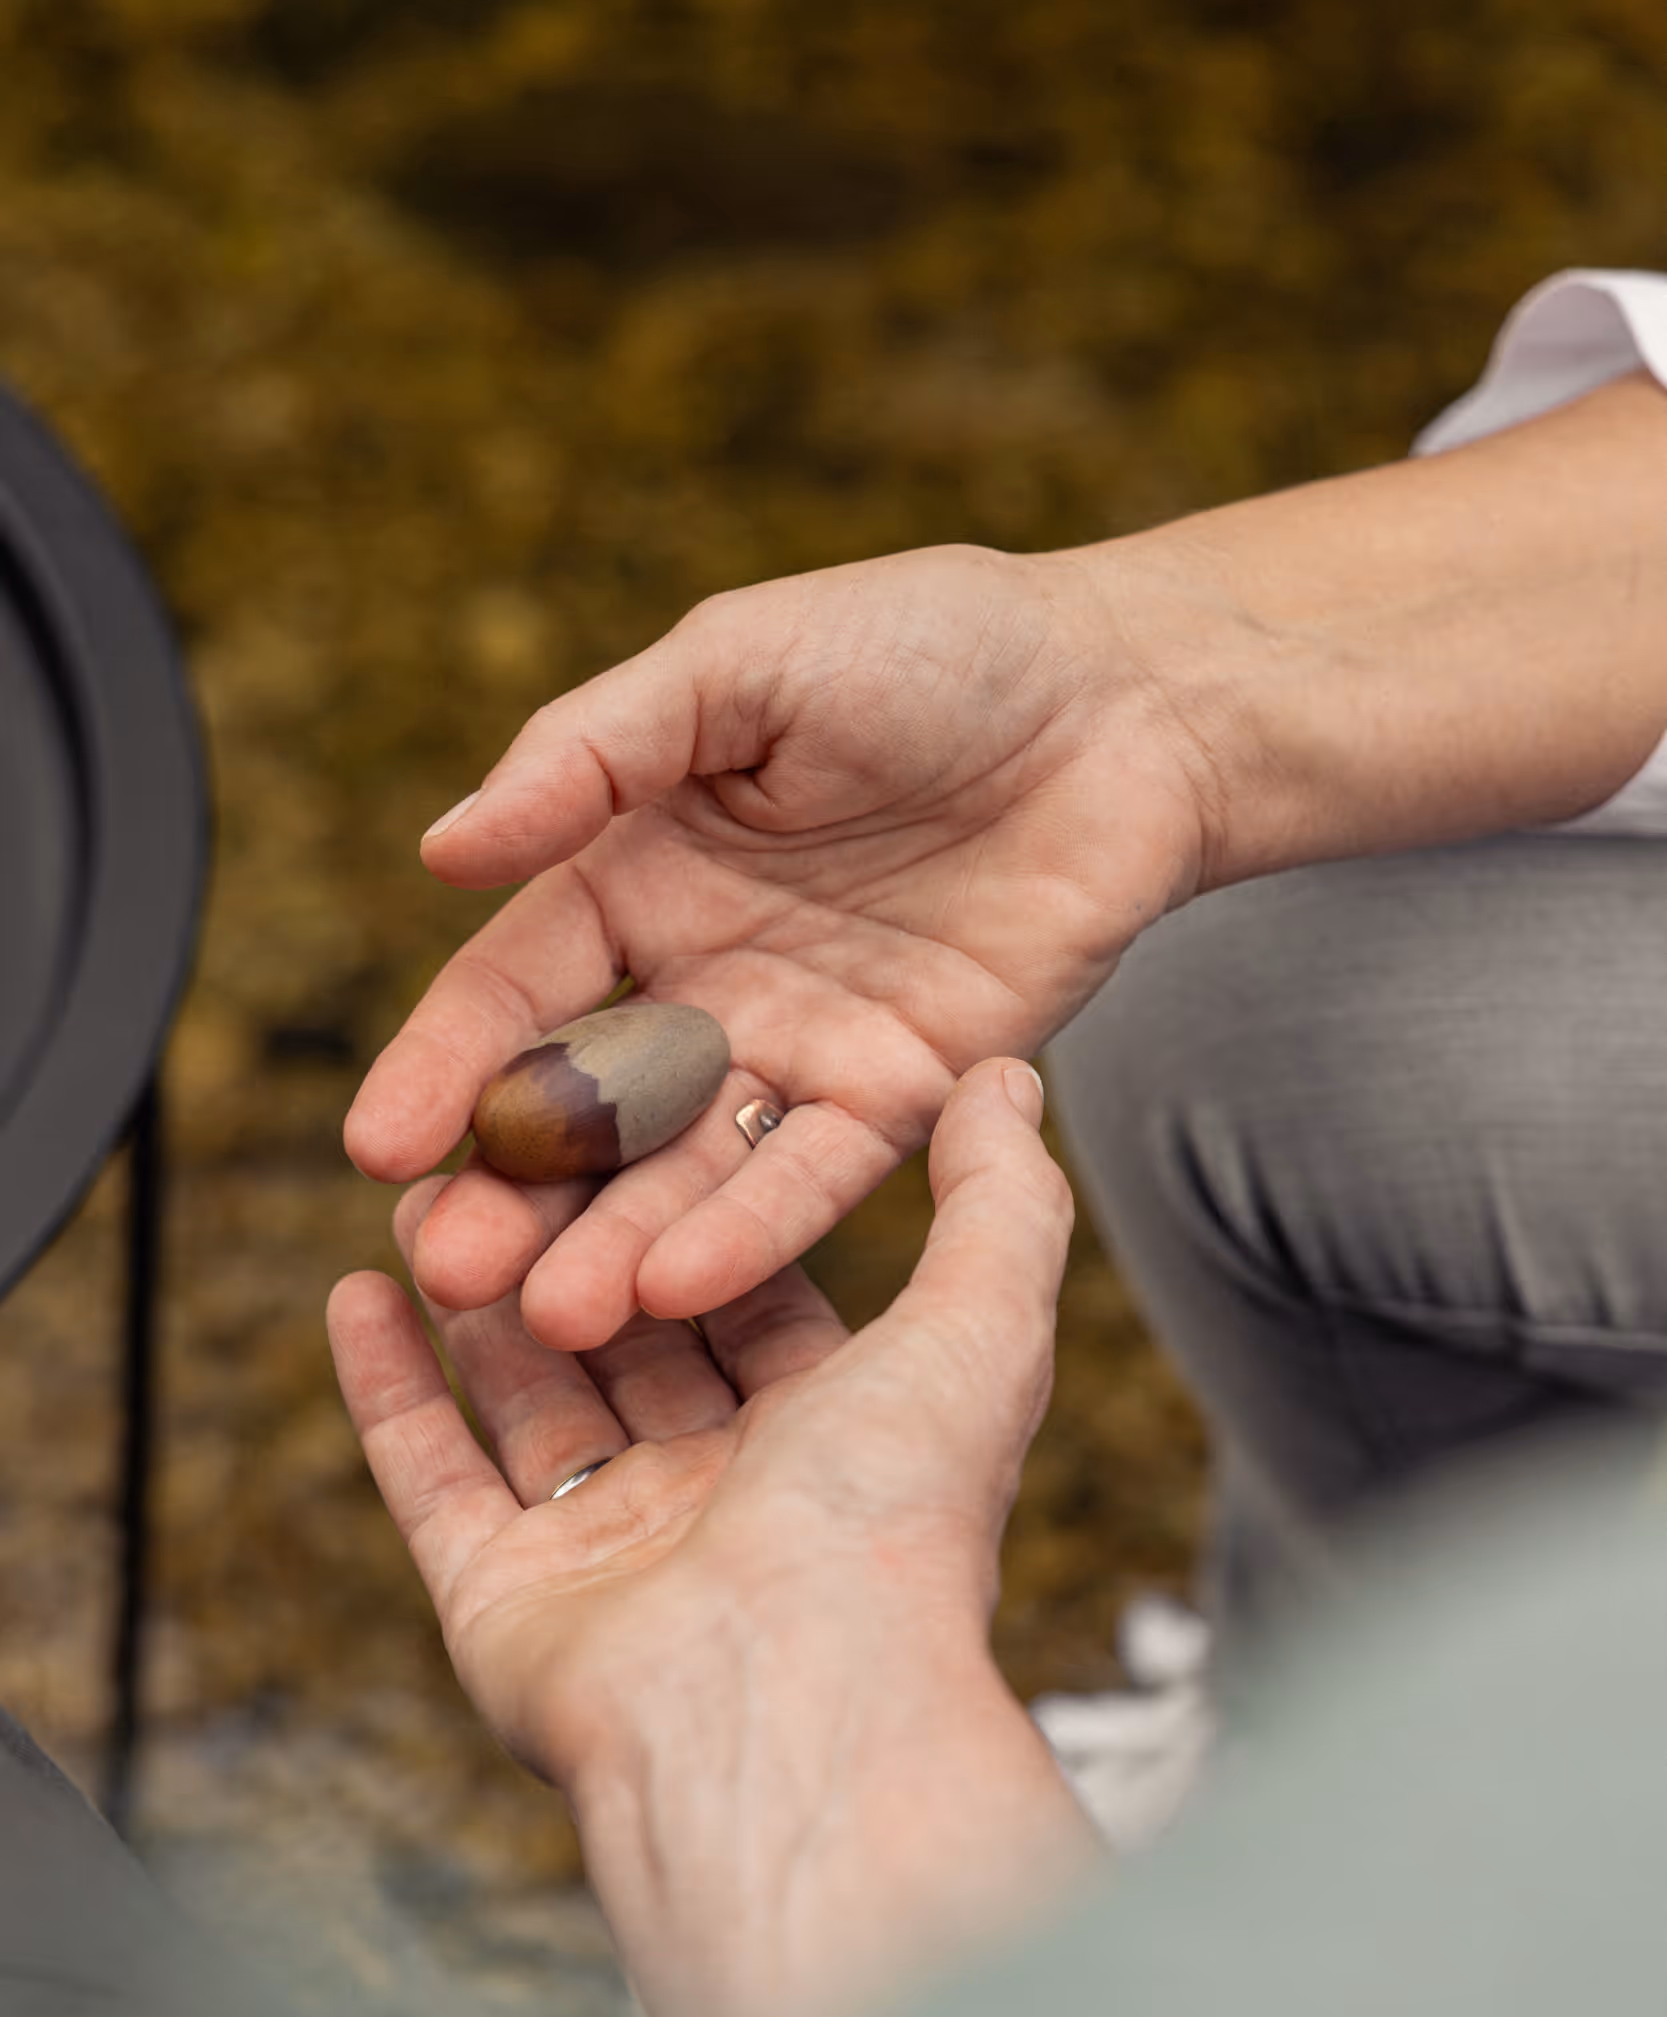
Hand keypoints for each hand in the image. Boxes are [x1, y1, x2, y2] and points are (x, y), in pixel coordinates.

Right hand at [328, 1061, 1097, 2016]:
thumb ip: (1001, 1205)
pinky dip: (391, 1388)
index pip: (753, 1302)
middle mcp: (723, 1502)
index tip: (646, 1109)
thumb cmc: (890, 1520)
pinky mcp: (506, 1603)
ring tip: (424, 1191)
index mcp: (833, 1446)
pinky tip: (355, 1293)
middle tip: (508, 1136)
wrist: (780, 1703)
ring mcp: (609, 1556)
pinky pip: (433, 1478)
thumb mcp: (980, 1328)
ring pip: (529, 1398)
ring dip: (477, 1297)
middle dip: (572, 1242)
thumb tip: (1012, 1080)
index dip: (697, 1206)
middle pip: (631, 1343)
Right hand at [344, 542, 1210, 1349]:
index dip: (449, 1067)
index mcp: (639, 873)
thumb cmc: (930, 645)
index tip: (378, 1147)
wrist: (1128, 699)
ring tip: (560, 1315)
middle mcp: (706, 978)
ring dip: (627, 1241)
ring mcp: (802, 1046)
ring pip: (695, 1165)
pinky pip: (821, 1172)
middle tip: (452, 1271)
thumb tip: (444, 848)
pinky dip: (759, 1226)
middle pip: (592, 1107)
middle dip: (520, 1193)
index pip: (519, 989)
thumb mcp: (739, 664)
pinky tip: (688, 1285)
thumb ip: (594, 753)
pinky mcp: (907, 1094)